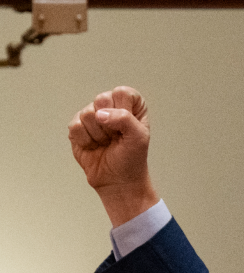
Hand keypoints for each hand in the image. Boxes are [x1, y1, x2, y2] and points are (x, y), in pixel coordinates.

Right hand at [66, 86, 157, 225]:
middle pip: (101, 99)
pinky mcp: (77, 127)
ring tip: (106, 143)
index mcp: (131, 104)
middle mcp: (111, 106)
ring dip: (98, 135)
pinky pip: (75, 126)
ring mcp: (92, 115)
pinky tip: (93, 146)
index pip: (122, 92)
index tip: (127, 128)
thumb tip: (100, 114)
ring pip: (87, 113)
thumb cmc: (132, 158)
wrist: (117, 180)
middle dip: (109, 124)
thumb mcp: (139, 138)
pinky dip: (85, 141)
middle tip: (116, 137)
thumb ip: (125, 119)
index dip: (123, 111)